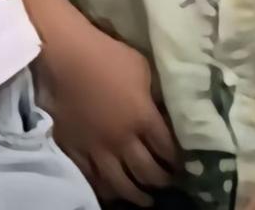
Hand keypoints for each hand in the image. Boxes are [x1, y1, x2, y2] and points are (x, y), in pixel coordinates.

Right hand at [37, 25, 176, 207]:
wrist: (69, 60)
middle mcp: (122, 140)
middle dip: (161, 180)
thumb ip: (155, 96)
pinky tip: (113, 192)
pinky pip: (91, 179)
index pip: (167, 148)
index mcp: (143, 117)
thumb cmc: (111, 58)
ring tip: (146, 201)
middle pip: (145, 170)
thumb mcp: (145, 71)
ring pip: (118, 183)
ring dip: (135, 195)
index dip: (177, 160)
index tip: (184, 166)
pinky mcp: (74, 151)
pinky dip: (105, 190)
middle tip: (169, 185)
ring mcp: (96, 149)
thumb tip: (163, 111)